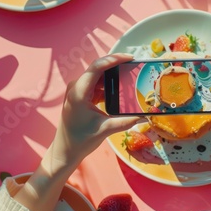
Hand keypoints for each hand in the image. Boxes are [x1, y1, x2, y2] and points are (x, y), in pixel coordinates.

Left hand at [51, 53, 139, 168]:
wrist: (65, 151)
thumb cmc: (81, 140)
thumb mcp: (106, 130)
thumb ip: (126, 122)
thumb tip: (144, 117)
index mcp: (79, 92)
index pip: (97, 67)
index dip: (114, 59)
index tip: (129, 58)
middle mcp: (76, 87)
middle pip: (98, 69)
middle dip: (116, 66)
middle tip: (133, 66)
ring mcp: (77, 91)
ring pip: (97, 76)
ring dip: (112, 76)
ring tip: (129, 76)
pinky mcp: (80, 96)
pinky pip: (95, 85)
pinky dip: (108, 86)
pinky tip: (119, 90)